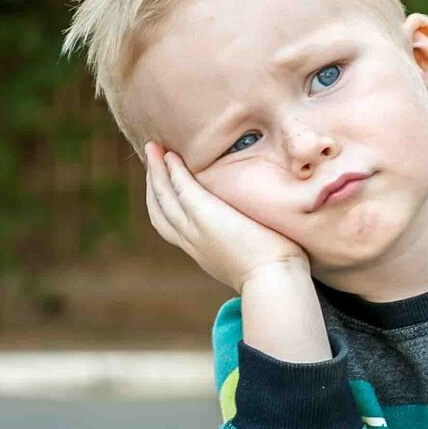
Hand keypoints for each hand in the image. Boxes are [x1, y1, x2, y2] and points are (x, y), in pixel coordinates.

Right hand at [143, 141, 307, 292]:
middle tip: (152, 158)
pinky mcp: (204, 215)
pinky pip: (181, 187)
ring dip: (155, 171)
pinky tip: (170, 155)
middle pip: (160, 210)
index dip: (164, 203)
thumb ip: (246, 243)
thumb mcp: (252, 257)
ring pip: (163, 196)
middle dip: (153, 183)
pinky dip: (172, 171)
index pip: (172, 226)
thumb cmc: (275, 273)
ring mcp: (195, 229)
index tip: (165, 184)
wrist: (274, 281)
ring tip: (153, 147)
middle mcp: (192, 241)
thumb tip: (261, 236)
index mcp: (202, 251)